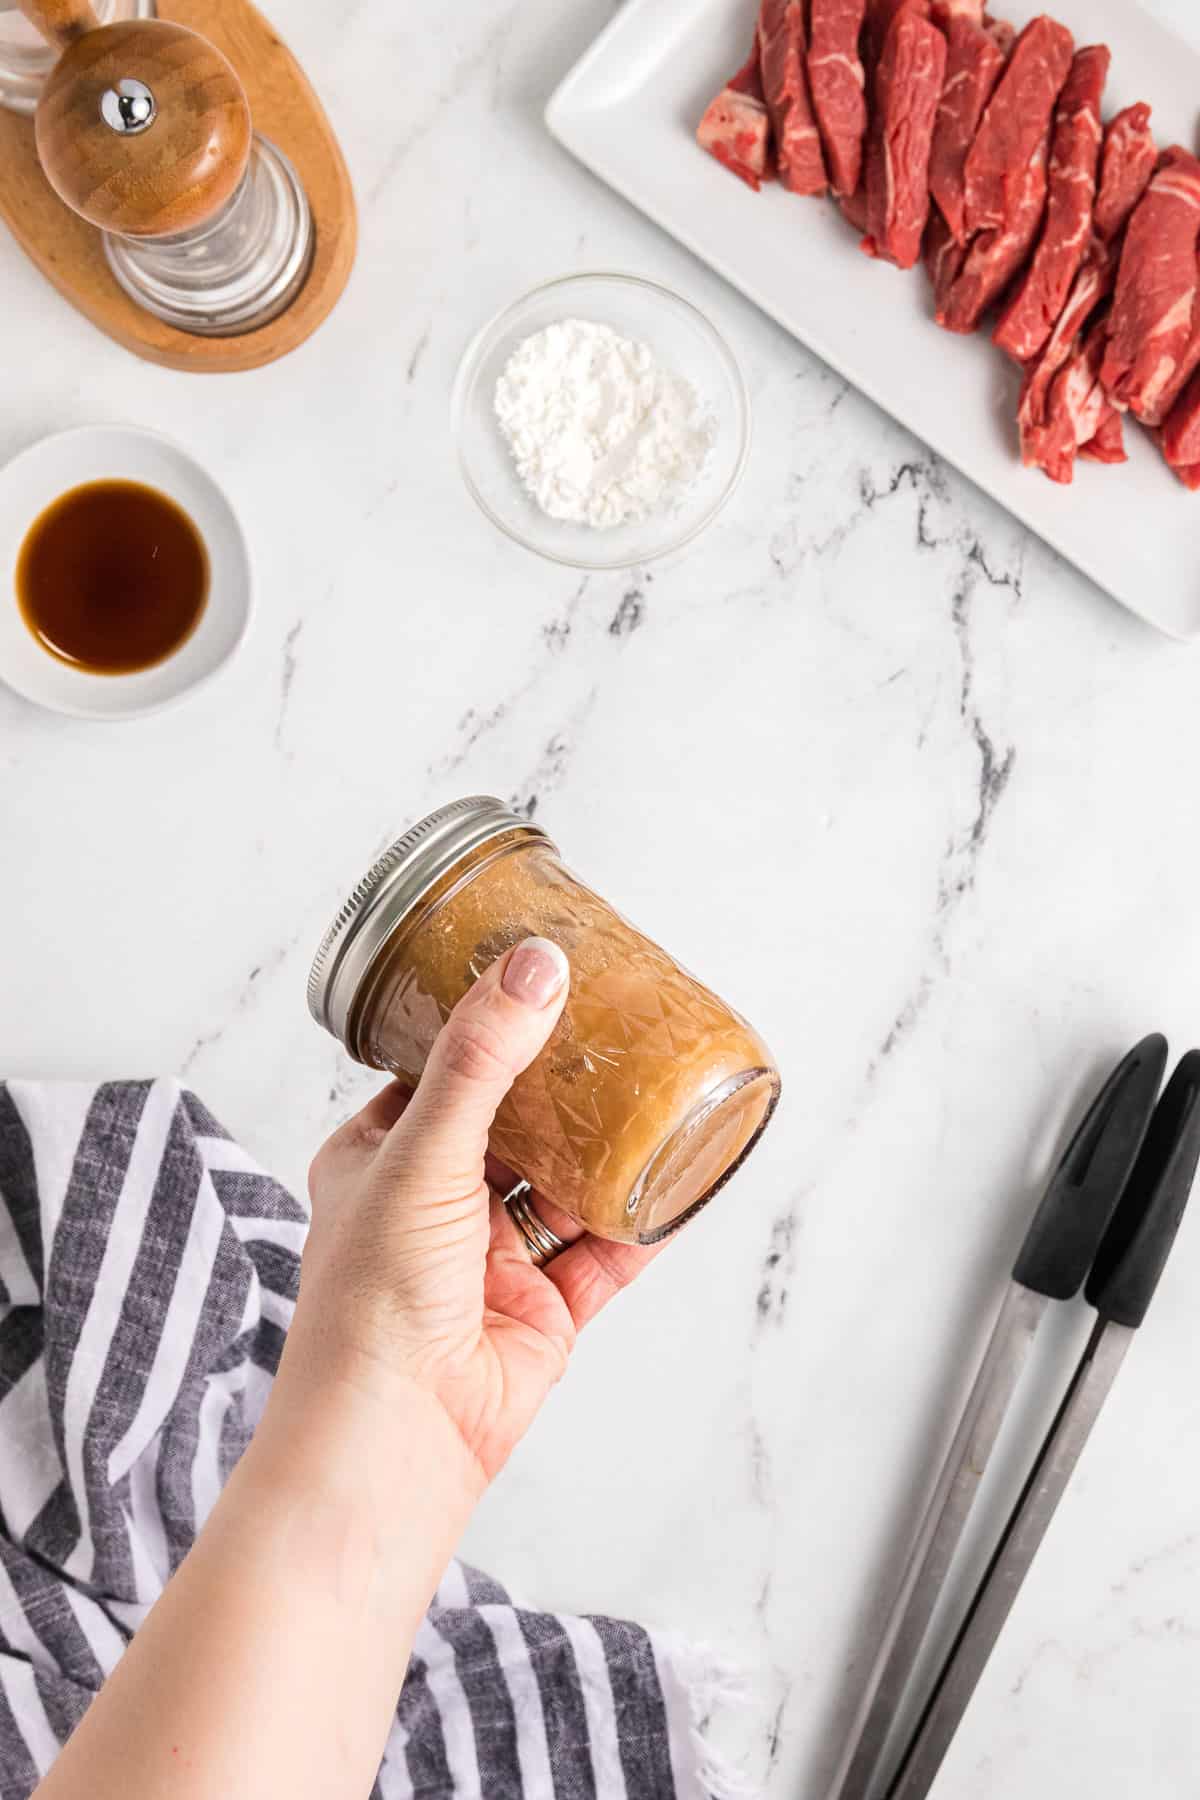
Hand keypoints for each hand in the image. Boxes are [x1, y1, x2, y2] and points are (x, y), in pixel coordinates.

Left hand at [289, 939, 662, 1483]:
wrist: (395, 1438)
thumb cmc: (373, 1297)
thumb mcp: (421, 1151)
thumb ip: (481, 1059)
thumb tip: (536, 965)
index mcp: (380, 1159)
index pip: (440, 1073)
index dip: (490, 1029)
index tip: (544, 982)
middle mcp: (435, 1205)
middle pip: (514, 1125)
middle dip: (563, 1086)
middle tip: (618, 1026)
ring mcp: (492, 1259)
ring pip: (565, 1185)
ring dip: (608, 1146)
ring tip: (659, 1084)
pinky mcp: (544, 1309)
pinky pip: (606, 1251)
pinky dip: (644, 1216)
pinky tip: (683, 1173)